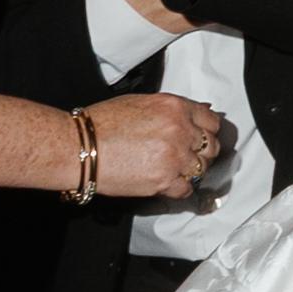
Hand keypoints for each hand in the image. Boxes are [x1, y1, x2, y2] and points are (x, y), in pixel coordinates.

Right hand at [75, 91, 230, 202]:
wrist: (81, 147)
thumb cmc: (102, 123)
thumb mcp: (141, 102)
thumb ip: (173, 109)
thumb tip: (198, 111)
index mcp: (175, 107)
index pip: (211, 120)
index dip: (207, 130)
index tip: (202, 136)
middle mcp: (180, 130)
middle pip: (211, 146)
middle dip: (201, 151)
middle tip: (188, 155)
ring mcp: (174, 157)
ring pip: (202, 168)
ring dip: (191, 170)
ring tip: (174, 169)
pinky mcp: (164, 180)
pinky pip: (187, 189)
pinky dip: (179, 188)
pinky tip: (166, 182)